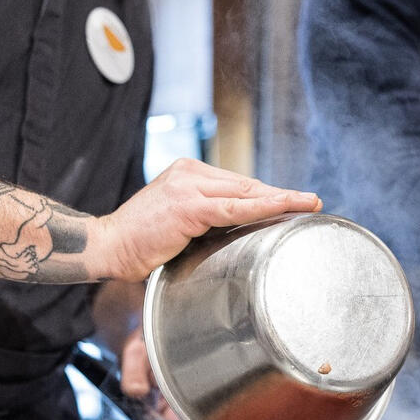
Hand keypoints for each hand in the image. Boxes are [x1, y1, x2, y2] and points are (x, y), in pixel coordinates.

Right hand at [90, 158, 321, 281]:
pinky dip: (262, 207)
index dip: (267, 193)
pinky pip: (233, 207)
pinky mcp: (188, 206)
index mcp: (187, 173)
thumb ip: (205, 219)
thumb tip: (237, 230)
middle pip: (246, 184)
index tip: (293, 200)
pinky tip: (284, 208)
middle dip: (280, 195)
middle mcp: (189, 173)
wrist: (108, 246)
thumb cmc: (141, 242)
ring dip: (281, 199)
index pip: (237, 183)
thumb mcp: (178, 223)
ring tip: (308, 202)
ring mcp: (188, 186)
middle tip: (311, 200)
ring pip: (245, 192)